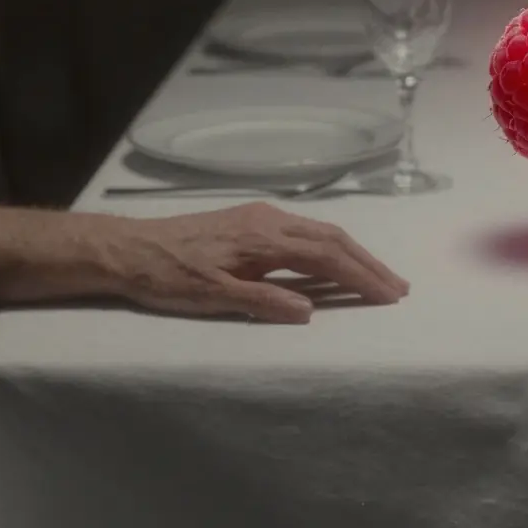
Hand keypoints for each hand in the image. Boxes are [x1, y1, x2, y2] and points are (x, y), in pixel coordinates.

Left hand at [104, 202, 408, 323]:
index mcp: (264, 238)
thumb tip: (311, 310)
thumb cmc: (167, 277)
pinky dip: (331, 248)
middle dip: (369, 264)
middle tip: (399, 287)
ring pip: (321, 232)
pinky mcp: (251, 221)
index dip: (361, 277)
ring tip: (378, 277)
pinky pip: (304, 232)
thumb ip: (262, 302)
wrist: (128, 249)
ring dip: (353, 254)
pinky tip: (335, 262)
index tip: (389, 296)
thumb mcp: (212, 297)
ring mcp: (261, 217)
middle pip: (333, 239)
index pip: (327, 256)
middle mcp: (270, 220)